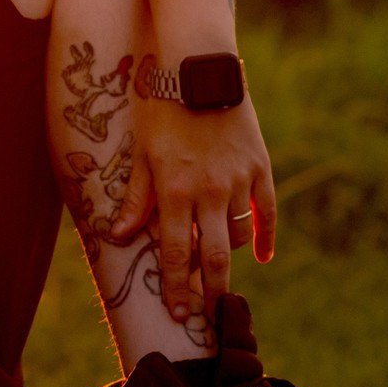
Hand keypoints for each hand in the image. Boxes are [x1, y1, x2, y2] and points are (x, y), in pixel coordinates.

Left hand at [109, 92, 276, 319]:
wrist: (199, 69)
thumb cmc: (160, 109)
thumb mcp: (140, 153)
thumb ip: (135, 198)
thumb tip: (121, 236)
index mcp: (174, 191)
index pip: (176, 253)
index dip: (178, 286)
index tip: (178, 313)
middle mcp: (208, 192)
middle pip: (213, 256)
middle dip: (210, 290)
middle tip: (210, 317)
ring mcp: (238, 181)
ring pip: (237, 235)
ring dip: (229, 259)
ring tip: (219, 278)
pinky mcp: (259, 166)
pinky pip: (266, 211)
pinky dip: (265, 236)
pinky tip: (261, 256)